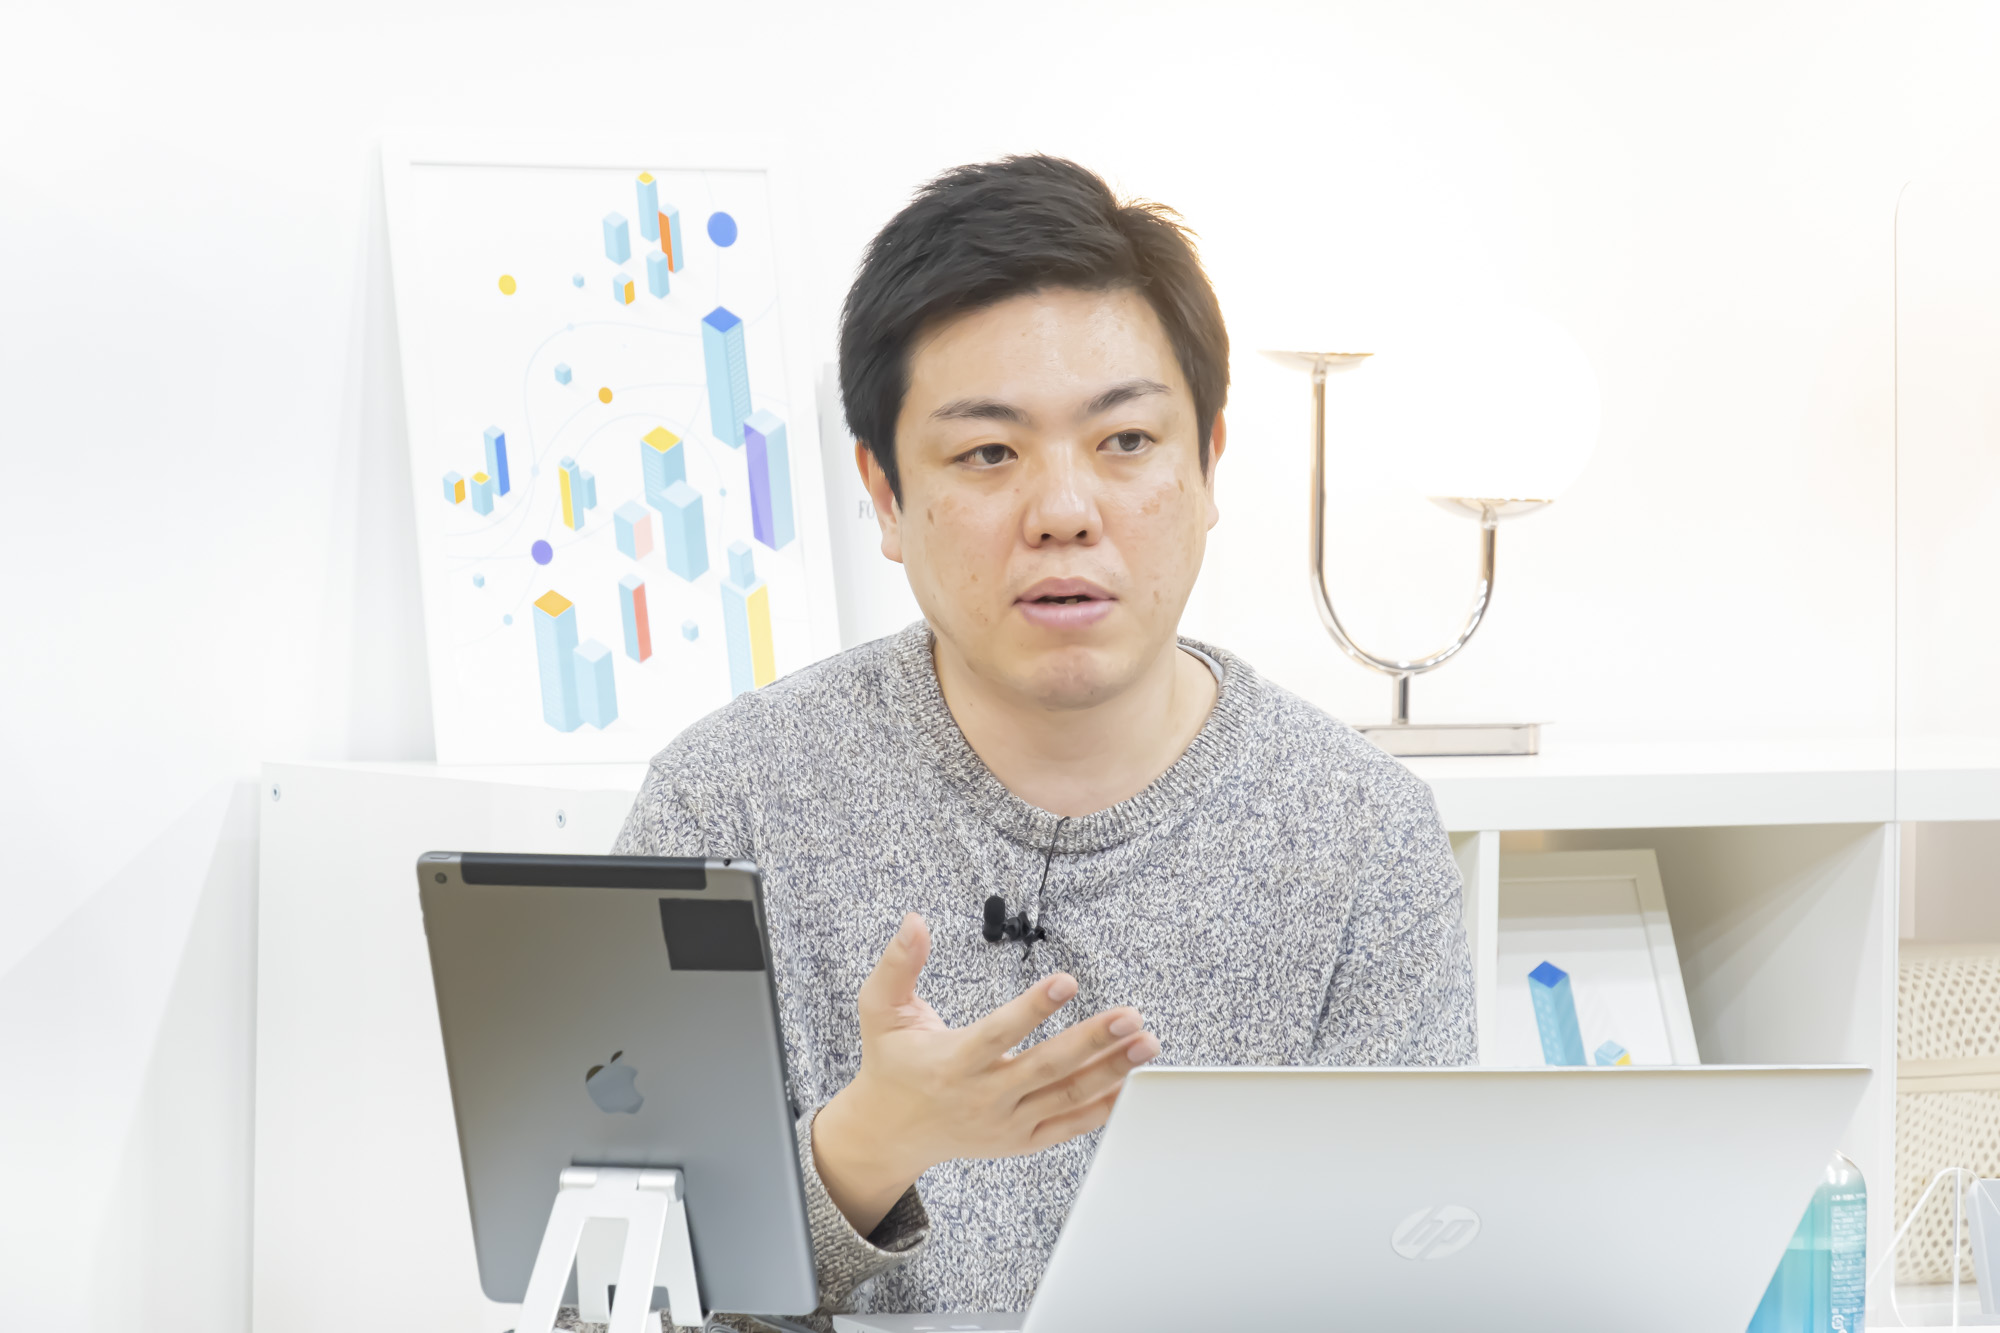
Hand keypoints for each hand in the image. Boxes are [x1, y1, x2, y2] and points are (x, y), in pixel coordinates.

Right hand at [811, 911, 1159, 1233]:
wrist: (891, 1133)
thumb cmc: (891, 1064)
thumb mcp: (880, 1011)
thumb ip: (897, 965)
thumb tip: (914, 922)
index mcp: (953, 1062)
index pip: (1000, 1033)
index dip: (1034, 1008)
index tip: (1068, 981)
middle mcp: (984, 1097)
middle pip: (1047, 1067)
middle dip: (1093, 1040)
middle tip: (1131, 1016)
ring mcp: (1007, 1123)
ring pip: (1068, 1096)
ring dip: (1111, 1070)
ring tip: (1146, 1043)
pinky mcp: (1022, 1140)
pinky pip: (1070, 1126)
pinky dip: (1104, 1107)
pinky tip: (1132, 1084)